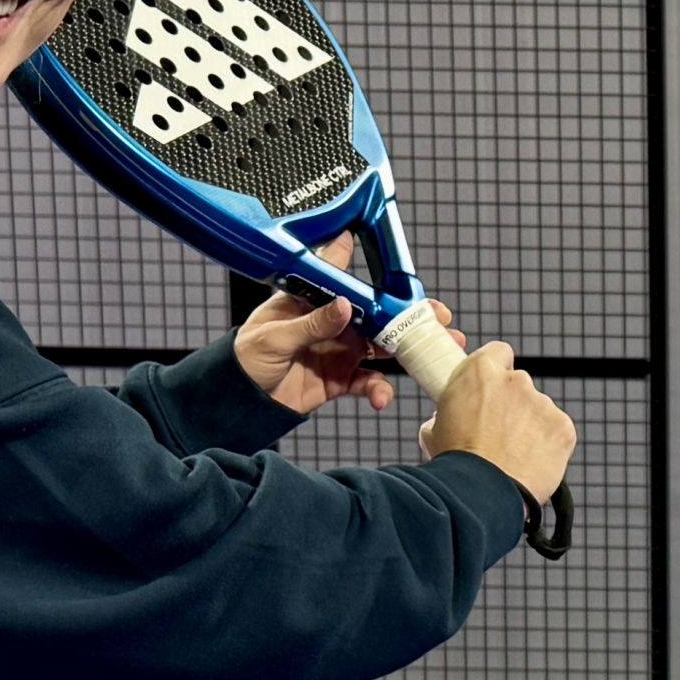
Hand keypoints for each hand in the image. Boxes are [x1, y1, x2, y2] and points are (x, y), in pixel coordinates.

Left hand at [236, 288, 419, 418]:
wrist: (239, 401)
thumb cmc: (246, 357)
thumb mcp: (275, 336)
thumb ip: (312, 323)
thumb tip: (346, 307)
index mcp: (316, 301)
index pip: (350, 279)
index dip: (381, 278)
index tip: (407, 279)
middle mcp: (334, 322)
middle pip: (380, 315)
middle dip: (412, 318)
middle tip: (439, 320)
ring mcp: (340, 350)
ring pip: (383, 348)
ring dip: (408, 353)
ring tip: (431, 358)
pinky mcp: (341, 378)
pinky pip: (368, 383)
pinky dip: (379, 391)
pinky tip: (382, 398)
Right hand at [417, 334, 575, 504]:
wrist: (481, 495)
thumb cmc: (455, 465)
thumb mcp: (436, 429)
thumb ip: (449, 412)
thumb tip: (450, 419)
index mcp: (481, 372)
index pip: (499, 352)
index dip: (496, 369)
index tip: (492, 388)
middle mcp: (516, 381)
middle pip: (519, 385)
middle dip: (511, 405)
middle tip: (498, 433)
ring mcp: (543, 404)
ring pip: (539, 411)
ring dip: (529, 427)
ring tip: (512, 456)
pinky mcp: (563, 428)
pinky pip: (557, 432)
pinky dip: (548, 446)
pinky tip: (530, 463)